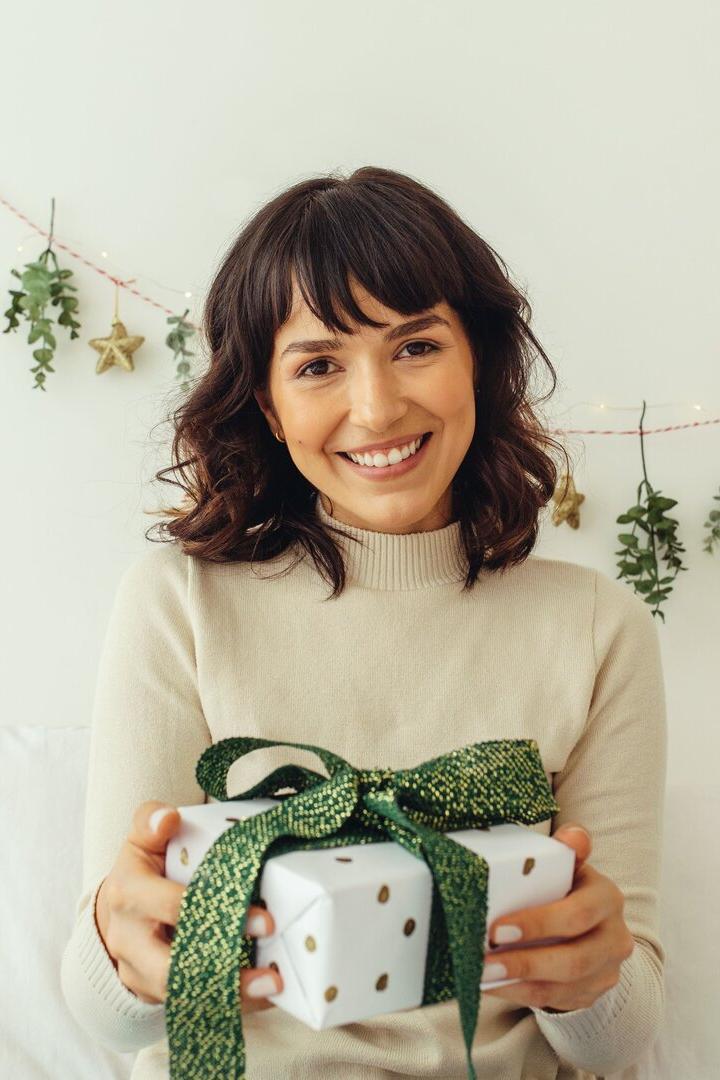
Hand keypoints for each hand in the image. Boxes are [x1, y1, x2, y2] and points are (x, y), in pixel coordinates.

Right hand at [95, 800, 284, 1010]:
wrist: (116, 913)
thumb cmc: (142, 870)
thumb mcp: (142, 840)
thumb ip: (152, 821)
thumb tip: (169, 818)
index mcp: (129, 894)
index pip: (172, 906)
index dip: (216, 911)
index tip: (264, 918)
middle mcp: (129, 939)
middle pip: (171, 966)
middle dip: (224, 965)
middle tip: (273, 964)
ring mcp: (139, 972)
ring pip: (183, 993)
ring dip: (230, 993)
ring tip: (273, 985)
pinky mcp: (153, 995)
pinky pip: (193, 1005)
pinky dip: (229, 1002)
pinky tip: (264, 996)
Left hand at [481, 823, 634, 1012]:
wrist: (593, 926)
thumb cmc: (568, 889)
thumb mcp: (570, 866)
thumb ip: (568, 851)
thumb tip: (573, 835)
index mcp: (607, 898)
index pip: (577, 914)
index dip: (538, 924)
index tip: (497, 929)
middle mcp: (615, 937)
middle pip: (573, 959)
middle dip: (525, 961)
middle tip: (485, 960)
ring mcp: (606, 970)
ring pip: (564, 986)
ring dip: (519, 982)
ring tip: (483, 975)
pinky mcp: (592, 994)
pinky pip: (554, 1000)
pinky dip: (520, 994)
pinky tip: (492, 985)